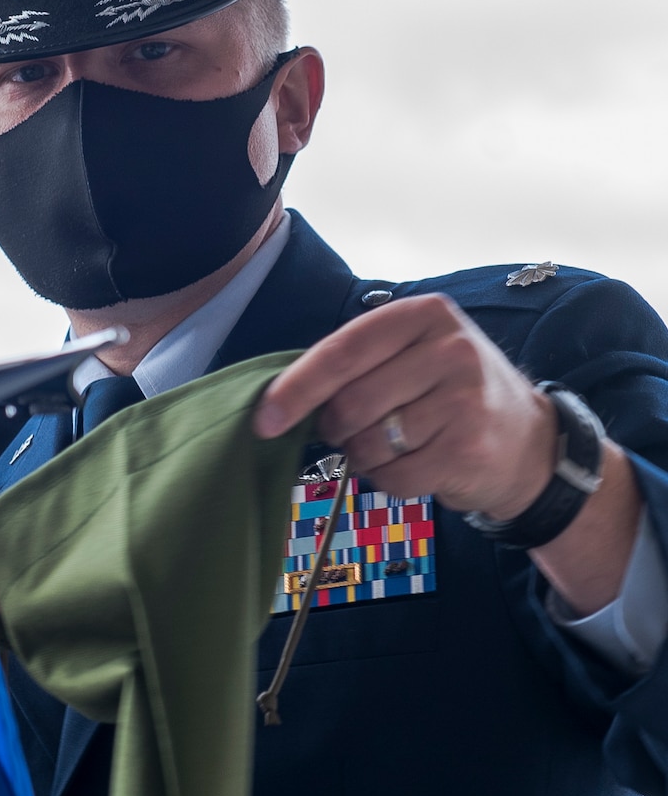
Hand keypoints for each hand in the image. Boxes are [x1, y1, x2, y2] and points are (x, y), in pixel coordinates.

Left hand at [253, 295, 555, 516]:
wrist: (529, 443)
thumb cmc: (448, 395)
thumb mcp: (411, 356)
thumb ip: (356, 364)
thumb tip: (280, 401)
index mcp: (424, 315)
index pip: (341, 351)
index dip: (296, 388)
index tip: (265, 419)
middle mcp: (450, 349)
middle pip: (350, 403)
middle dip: (336, 428)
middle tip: (354, 430)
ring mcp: (464, 399)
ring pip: (368, 443)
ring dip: (364, 456)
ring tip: (395, 446)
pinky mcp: (469, 448)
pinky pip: (394, 477)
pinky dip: (390, 480)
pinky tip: (417, 464)